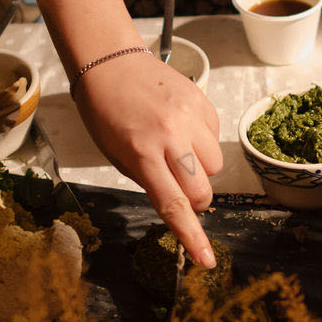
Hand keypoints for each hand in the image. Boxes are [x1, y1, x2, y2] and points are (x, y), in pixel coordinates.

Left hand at [73, 50, 222, 265]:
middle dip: (195, 199)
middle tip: (178, 185)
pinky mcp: (202, 101)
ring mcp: (189, 116)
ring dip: (200, 168)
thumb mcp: (116, 155)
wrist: (111, 63)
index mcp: (141, 153)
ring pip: (215, 165)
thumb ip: (148, 180)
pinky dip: (202, 141)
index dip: (192, 237)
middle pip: (202, 190)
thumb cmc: (106, 114)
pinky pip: (215, 137)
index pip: (174, 205)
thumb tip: (180, 203)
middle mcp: (169, 135)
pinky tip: (182, 128)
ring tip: (177, 149)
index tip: (206, 259)